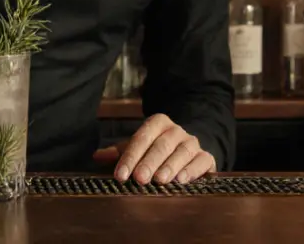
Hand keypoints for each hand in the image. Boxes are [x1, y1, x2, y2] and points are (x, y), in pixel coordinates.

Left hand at [93, 114, 215, 184]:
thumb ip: (119, 152)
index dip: (130, 156)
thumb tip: (97, 156)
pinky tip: (182, 180)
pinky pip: (201, 160)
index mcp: (157, 123)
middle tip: (139, 179)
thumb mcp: (137, 148)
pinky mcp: (206, 157)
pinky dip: (192, 170)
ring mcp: (192, 142)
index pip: (142, 137)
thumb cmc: (156, 150)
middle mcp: (176, 131)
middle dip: (149, 162)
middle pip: (161, 145)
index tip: (120, 175)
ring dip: (170, 166)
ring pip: (182, 151)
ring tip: (160, 180)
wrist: (188, 150)